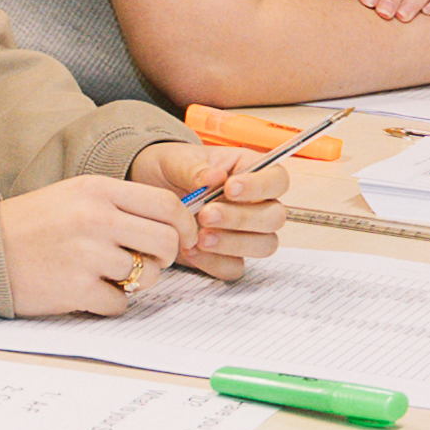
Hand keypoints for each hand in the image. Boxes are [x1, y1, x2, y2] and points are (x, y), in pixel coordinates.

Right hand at [2, 174, 203, 316]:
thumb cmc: (31, 225)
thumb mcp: (74, 196)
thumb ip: (119, 204)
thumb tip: (171, 222)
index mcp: (98, 190)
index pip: (166, 204)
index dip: (184, 225)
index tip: (183, 238)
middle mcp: (96, 218)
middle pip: (166, 242)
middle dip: (165, 258)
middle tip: (148, 262)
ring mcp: (86, 254)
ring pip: (146, 276)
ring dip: (134, 282)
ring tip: (107, 275)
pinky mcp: (76, 289)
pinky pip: (120, 303)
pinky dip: (108, 303)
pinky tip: (87, 291)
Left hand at [129, 140, 290, 279]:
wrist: (152, 192)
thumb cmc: (173, 169)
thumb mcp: (177, 161)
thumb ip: (195, 168)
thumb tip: (215, 177)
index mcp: (251, 171)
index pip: (277, 180)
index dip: (260, 186)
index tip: (230, 188)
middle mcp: (256, 203)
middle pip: (274, 217)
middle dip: (242, 218)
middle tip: (207, 215)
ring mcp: (246, 233)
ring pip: (263, 245)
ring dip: (233, 243)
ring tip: (200, 237)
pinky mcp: (229, 256)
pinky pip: (235, 268)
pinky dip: (215, 262)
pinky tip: (191, 251)